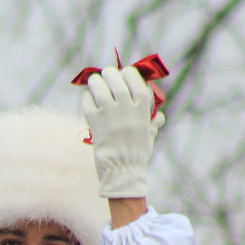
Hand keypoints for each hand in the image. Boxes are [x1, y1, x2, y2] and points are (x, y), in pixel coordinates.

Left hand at [79, 64, 164, 198]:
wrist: (123, 171)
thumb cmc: (138, 154)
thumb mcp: (150, 135)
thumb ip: (153, 122)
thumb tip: (158, 116)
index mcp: (142, 108)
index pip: (135, 79)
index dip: (127, 73)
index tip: (123, 73)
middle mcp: (126, 108)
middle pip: (116, 80)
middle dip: (109, 73)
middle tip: (106, 74)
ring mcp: (109, 115)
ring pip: (99, 88)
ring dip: (95, 82)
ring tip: (94, 81)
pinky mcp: (95, 123)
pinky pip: (87, 103)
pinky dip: (85, 97)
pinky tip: (87, 98)